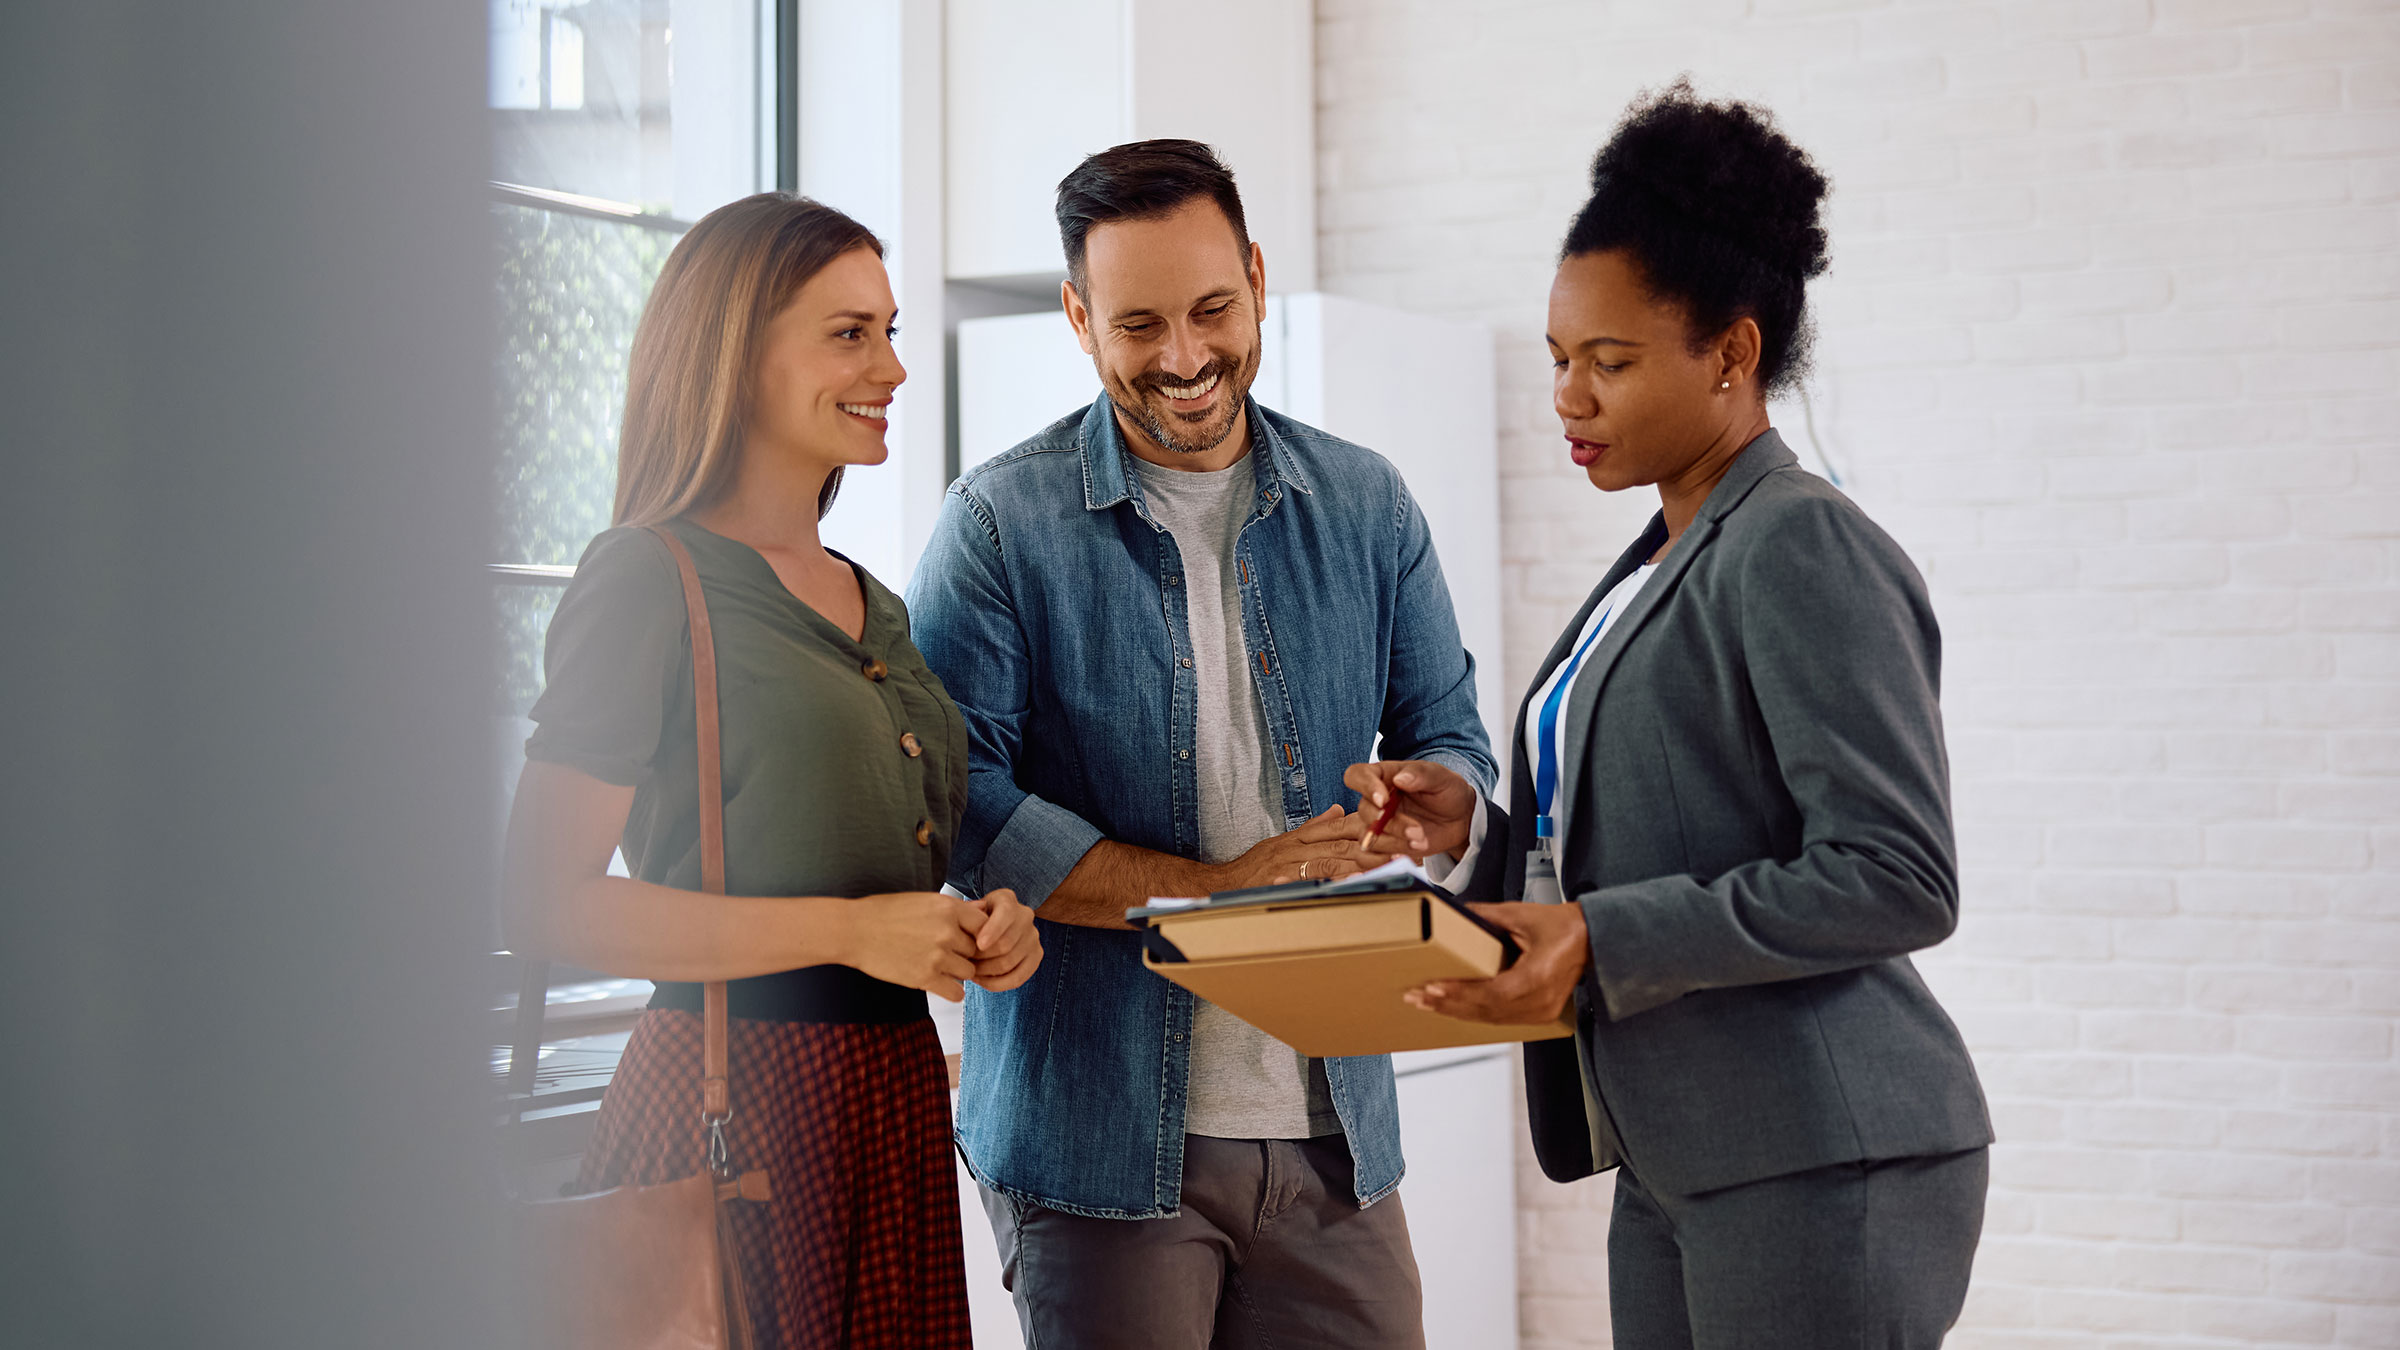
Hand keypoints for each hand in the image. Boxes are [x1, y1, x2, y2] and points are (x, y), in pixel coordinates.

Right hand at [840, 891, 985, 1001]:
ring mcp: (937, 955)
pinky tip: (940, 984)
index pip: (985, 925)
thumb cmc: (885, 913)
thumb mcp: (922, 901)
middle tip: (949, 955)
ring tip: (940, 967)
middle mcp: (947, 931)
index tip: (966, 939)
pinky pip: (956, 993)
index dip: (978, 934)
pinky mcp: (925, 978)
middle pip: (977, 950)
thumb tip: (981, 909)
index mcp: (948, 907)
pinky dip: (951, 992)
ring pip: (968, 972)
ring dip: (957, 972)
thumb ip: (953, 909)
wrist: (854, 930)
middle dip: (966, 954)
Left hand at [967, 888, 1041, 992]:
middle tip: (964, 962)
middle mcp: (1025, 916)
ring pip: (1009, 963)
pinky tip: (983, 981)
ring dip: (986, 972)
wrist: (991, 925)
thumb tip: (970, 920)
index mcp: (1007, 900)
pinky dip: (998, 984)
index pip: (1006, 914)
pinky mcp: (1036, 956)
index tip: (979, 944)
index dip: (993, 930)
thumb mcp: (969, 910)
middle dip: (981, 957)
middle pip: (1005, 944)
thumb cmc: (977, 919)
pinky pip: (1018, 978)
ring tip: (970, 972)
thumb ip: (967, 915)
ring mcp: (1033, 937)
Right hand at [1222, 806, 1392, 888]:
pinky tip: (1359, 878)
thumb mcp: (1283, 842)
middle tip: (1412, 845)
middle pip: (1348, 839)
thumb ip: (1313, 827)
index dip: (1378, 826)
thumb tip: (1339, 810)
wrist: (1220, 884)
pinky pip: (1313, 876)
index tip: (1406, 830)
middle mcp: (1300, 844)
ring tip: (1396, 861)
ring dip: (1368, 858)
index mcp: (1305, 835)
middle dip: (1382, 841)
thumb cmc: (1252, 869)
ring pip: (1337, 854)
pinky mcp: (1282, 877)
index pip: (1347, 826)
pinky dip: (1337, 876)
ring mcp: (1291, 860)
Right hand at [1343, 760, 1476, 859]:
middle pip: (1365, 812)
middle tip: (1417, 830)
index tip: (1383, 800)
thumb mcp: (1440, 777)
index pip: (1357, 775)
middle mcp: (1375, 801)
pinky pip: (1370, 858)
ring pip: (1368, 838)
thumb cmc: (1447, 791)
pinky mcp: (1384, 847)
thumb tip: (1400, 778)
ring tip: (1420, 842)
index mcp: (1383, 776)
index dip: (1364, 787)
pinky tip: (1406, 856)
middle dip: (1392, 824)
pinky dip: (1386, 860)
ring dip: (1394, 843)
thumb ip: (1420, 774)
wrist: (1459, 819)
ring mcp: (1377, 825)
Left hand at [1405, 902, 1589, 1024]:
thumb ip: (1485, 915)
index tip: (1432, 987)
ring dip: (1457, 1011)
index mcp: (1538, 976)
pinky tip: (1454, 1007)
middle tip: (1417, 997)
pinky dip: (1475, 1012)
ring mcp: (1541, 1012)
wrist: (1591, 940)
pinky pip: (1501, 1018)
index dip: (1460, 993)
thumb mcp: (1521, 914)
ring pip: (1491, 1018)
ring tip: (1427, 1003)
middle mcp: (1540, 1001)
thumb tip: (1454, 913)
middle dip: (1448, 1004)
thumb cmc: (1561, 926)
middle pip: (1486, 1011)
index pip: (1492, 993)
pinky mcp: (1540, 1015)